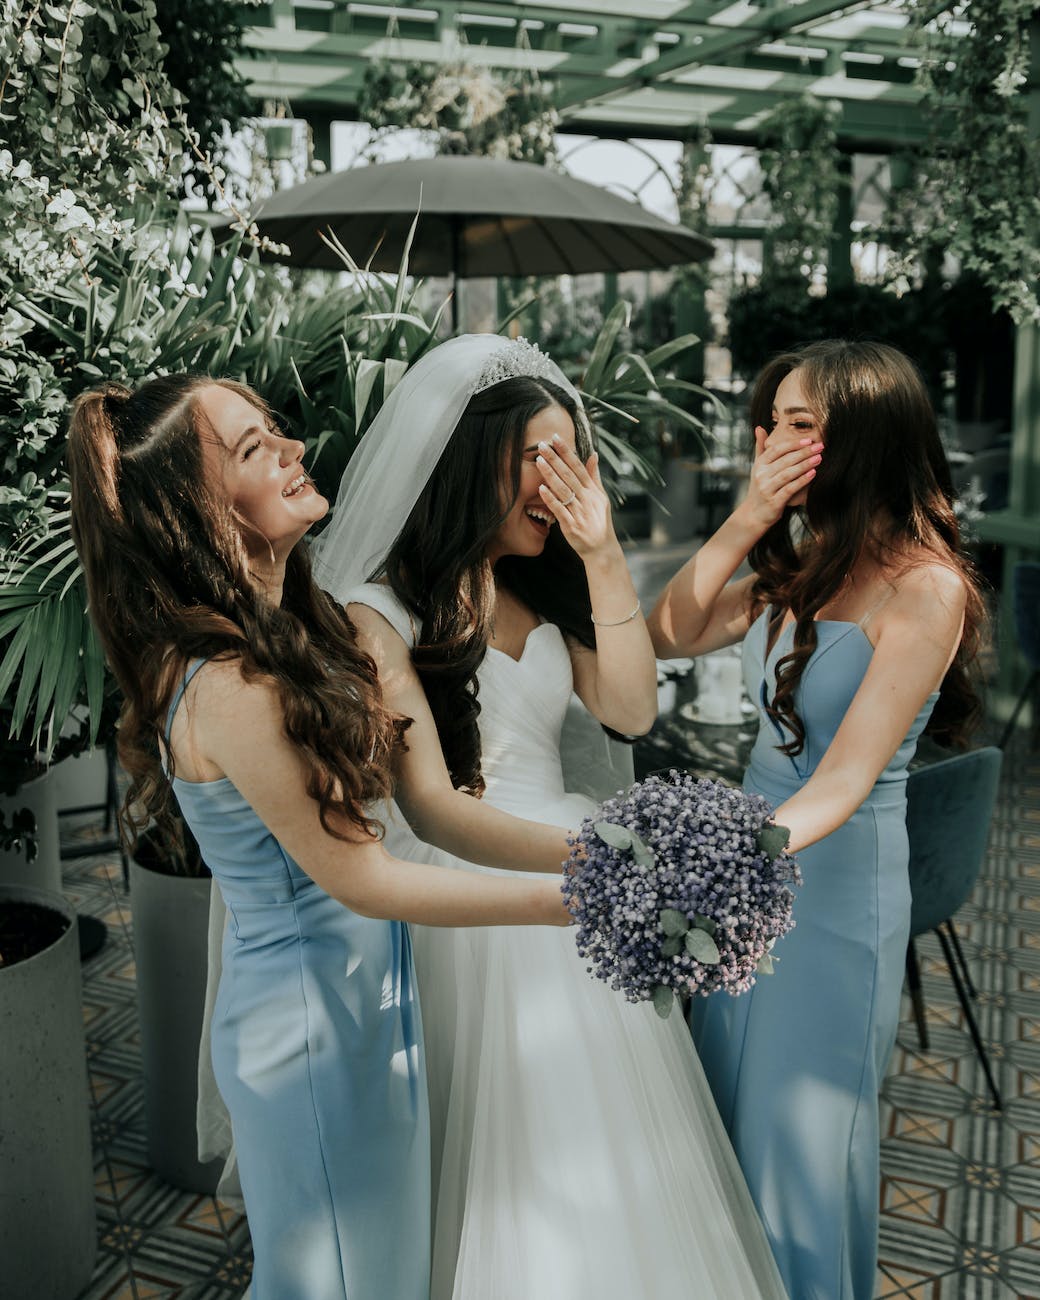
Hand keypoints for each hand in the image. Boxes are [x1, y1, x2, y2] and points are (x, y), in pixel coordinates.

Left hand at [535, 436, 615, 559]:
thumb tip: (593, 454)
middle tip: (542, 445)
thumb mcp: (601, 497)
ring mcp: (579, 512)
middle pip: (569, 475)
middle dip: (555, 459)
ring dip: (550, 475)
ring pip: (563, 490)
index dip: (567, 452)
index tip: (556, 438)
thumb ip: (594, 476)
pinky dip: (551, 499)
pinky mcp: (571, 526)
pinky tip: (541, 489)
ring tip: (539, 461)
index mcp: (593, 491)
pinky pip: (560, 510)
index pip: (578, 467)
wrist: (602, 549)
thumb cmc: (599, 521)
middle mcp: (587, 499)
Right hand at [740, 425, 822, 531]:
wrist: (754, 514)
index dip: (793, 444)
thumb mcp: (758, 467)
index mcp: (759, 465)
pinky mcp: (774, 502)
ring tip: (819, 458)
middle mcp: (761, 475)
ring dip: (805, 465)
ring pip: (788, 473)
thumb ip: (760, 447)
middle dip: (804, 452)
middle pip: (785, 460)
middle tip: (820, 446)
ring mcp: (766, 489)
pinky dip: (802, 481)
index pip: (776, 449)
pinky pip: (790, 489)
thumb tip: (759, 427)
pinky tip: (813, 474)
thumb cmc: (761, 487)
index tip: (809, 439)